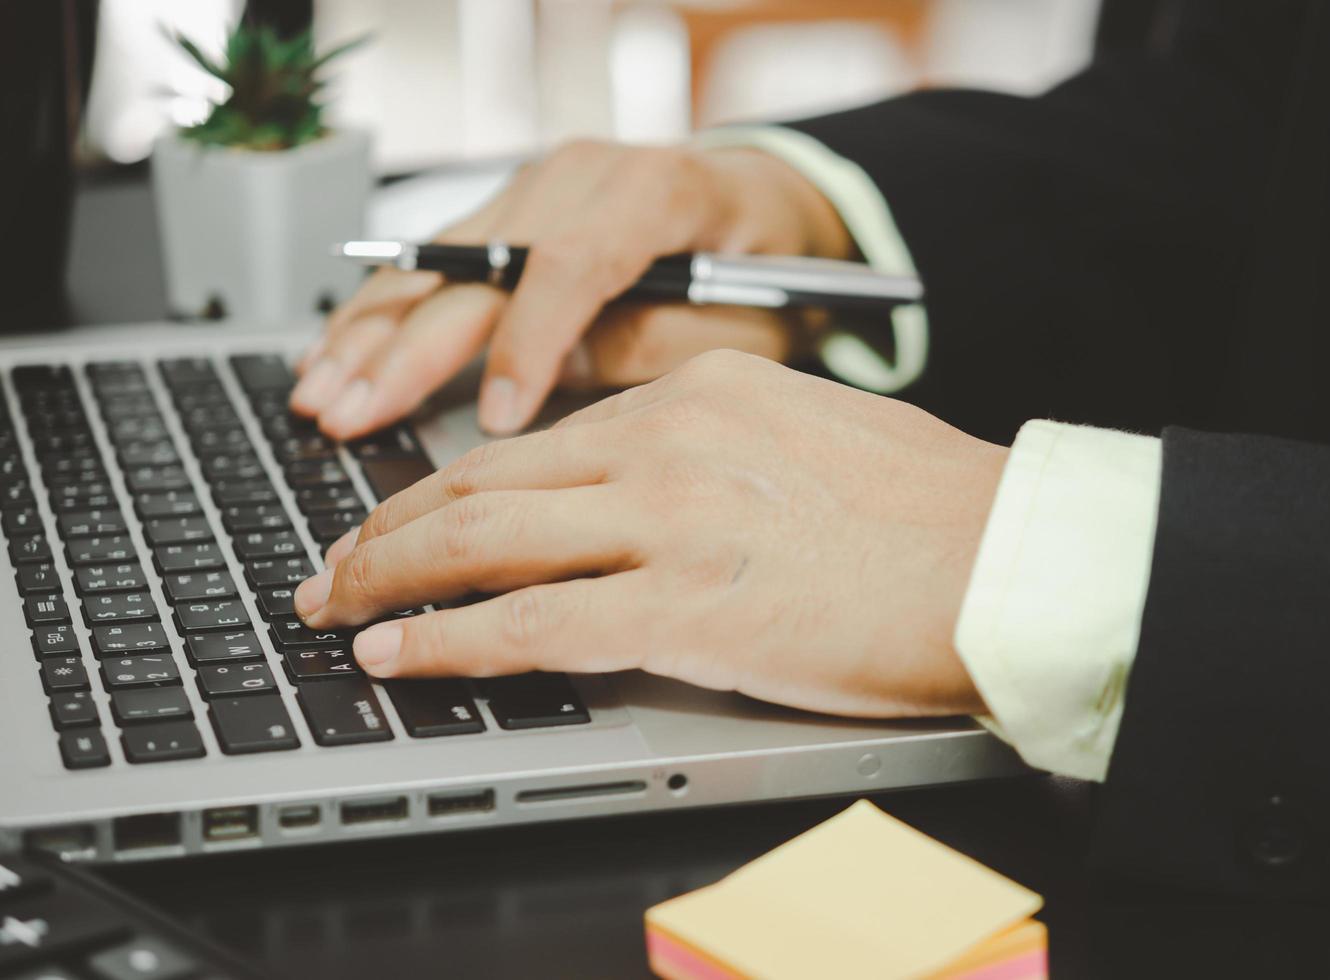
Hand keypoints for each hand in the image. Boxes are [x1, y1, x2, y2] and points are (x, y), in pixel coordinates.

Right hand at [290, 140, 854, 439]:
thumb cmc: (765, 273)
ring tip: (320, 394)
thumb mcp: (746, 325)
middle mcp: (586, 175)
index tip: (496, 417)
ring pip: (440, 258)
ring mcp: (542, 184)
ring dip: (373, 332)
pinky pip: (436, 256)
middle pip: (483, 262)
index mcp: (658, 190)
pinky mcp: (514, 205)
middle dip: (410, 349)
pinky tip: (335, 348)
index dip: (528, 344)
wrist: (763, 208)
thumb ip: (655, 348)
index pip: (573, 263)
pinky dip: (382, 308)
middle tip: (353, 415)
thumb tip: (554, 384)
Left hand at [293, 351, 1005, 717]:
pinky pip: (530, 625)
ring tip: (334, 610)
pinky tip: (396, 655)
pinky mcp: (687, 609)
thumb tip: (641, 496)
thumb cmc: (931, 510)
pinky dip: (447, 641)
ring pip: (485, 542)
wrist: (1010, 557)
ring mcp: (672, 522)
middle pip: (485, 481)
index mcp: (699, 393)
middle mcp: (670, 441)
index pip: (539, 442)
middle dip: (389, 529)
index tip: (408, 515)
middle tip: (333, 565)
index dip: (452, 485)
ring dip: (390, 579)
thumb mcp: (806, 435)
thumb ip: (713, 451)